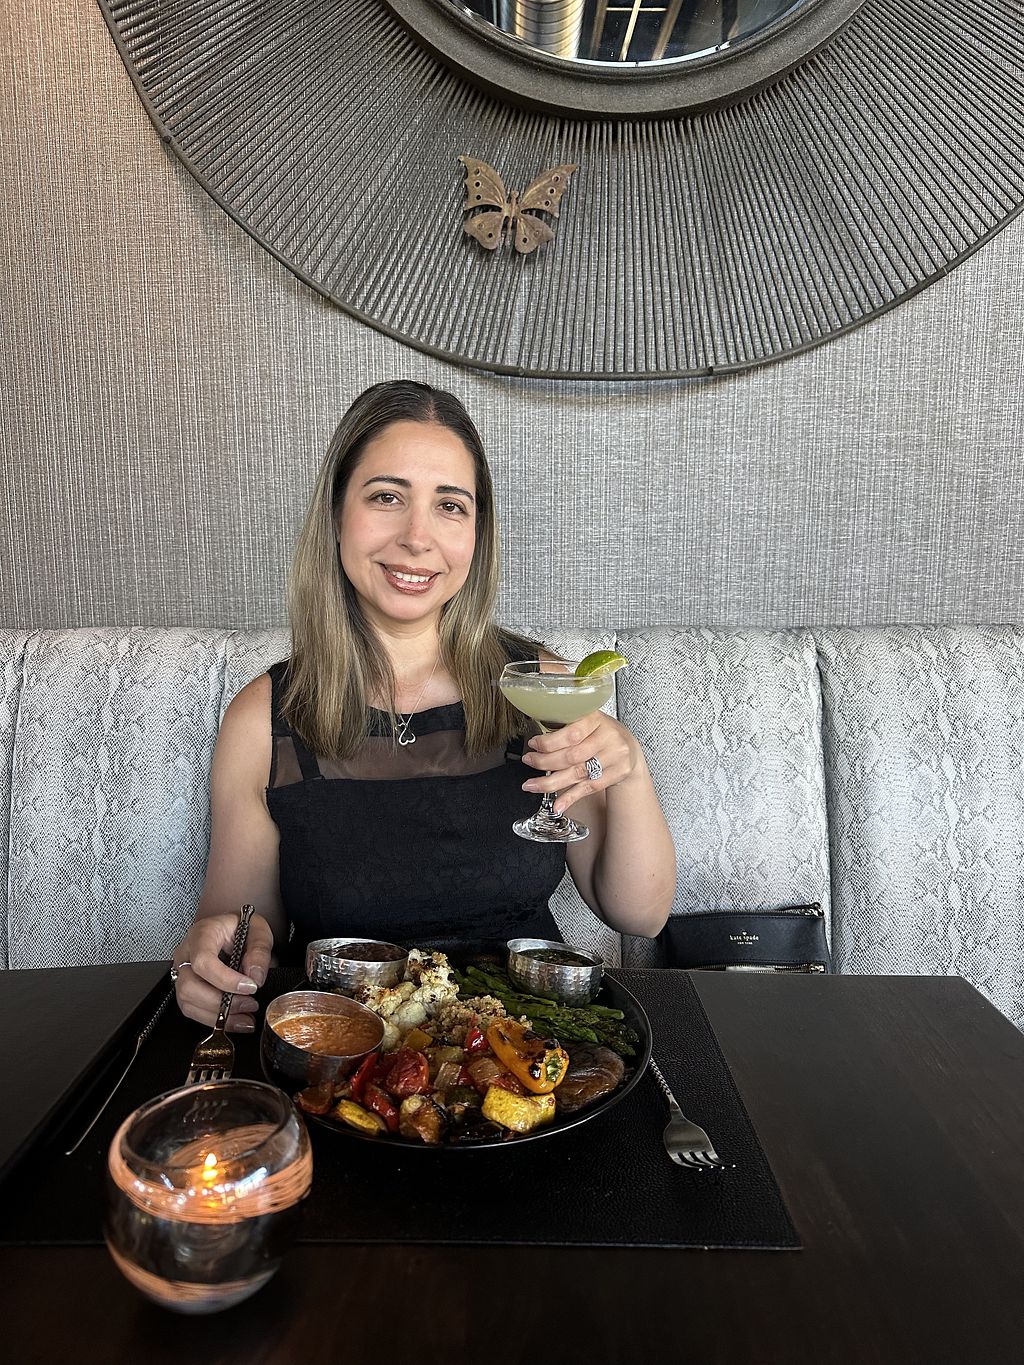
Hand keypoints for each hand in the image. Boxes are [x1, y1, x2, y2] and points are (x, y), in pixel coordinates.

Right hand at [171, 912, 274, 1030]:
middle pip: (190, 986)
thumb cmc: (241, 928)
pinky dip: (214, 1020)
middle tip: (249, 1004)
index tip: (249, 987)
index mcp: (202, 934)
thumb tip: (255, 977)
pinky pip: (192, 1010)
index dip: (225, 980)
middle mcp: (186, 953)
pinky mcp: (186, 988)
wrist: (232, 929)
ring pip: (188, 1001)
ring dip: (218, 1015)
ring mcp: (183, 972)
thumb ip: (259, 951)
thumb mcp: (259, 931)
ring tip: (246, 1017)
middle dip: (221, 1002)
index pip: (203, 961)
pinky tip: (235, 1021)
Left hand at [521, 711, 641, 815]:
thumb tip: (536, 743)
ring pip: (577, 773)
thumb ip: (567, 727)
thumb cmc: (601, 733)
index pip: (571, 733)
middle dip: (544, 762)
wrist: (629, 748)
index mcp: (596, 719)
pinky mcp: (617, 774)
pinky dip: (570, 798)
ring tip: (532, 785)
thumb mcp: (587, 721)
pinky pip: (589, 788)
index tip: (533, 745)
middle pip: (572, 756)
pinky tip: (557, 804)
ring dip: (550, 782)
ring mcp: (614, 757)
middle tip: (529, 762)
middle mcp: (608, 737)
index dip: (548, 742)